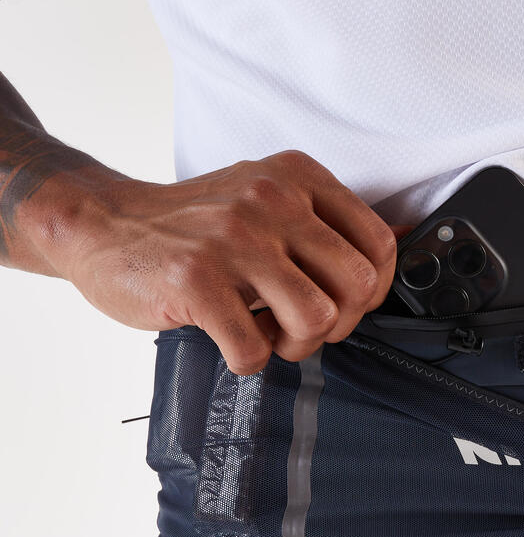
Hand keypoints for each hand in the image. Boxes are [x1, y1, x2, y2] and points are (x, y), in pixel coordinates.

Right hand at [38, 149, 416, 373]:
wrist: (104, 223)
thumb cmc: (195, 222)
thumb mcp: (268, 196)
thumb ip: (328, 219)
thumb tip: (406, 238)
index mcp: (297, 177)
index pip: (379, 243)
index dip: (375, 289)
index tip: (348, 303)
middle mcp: (271, 200)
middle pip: (357, 287)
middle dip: (340, 324)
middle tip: (305, 325)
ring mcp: (233, 239)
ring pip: (317, 320)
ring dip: (297, 345)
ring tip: (269, 332)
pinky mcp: (196, 280)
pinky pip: (255, 349)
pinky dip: (248, 359)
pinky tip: (231, 339)